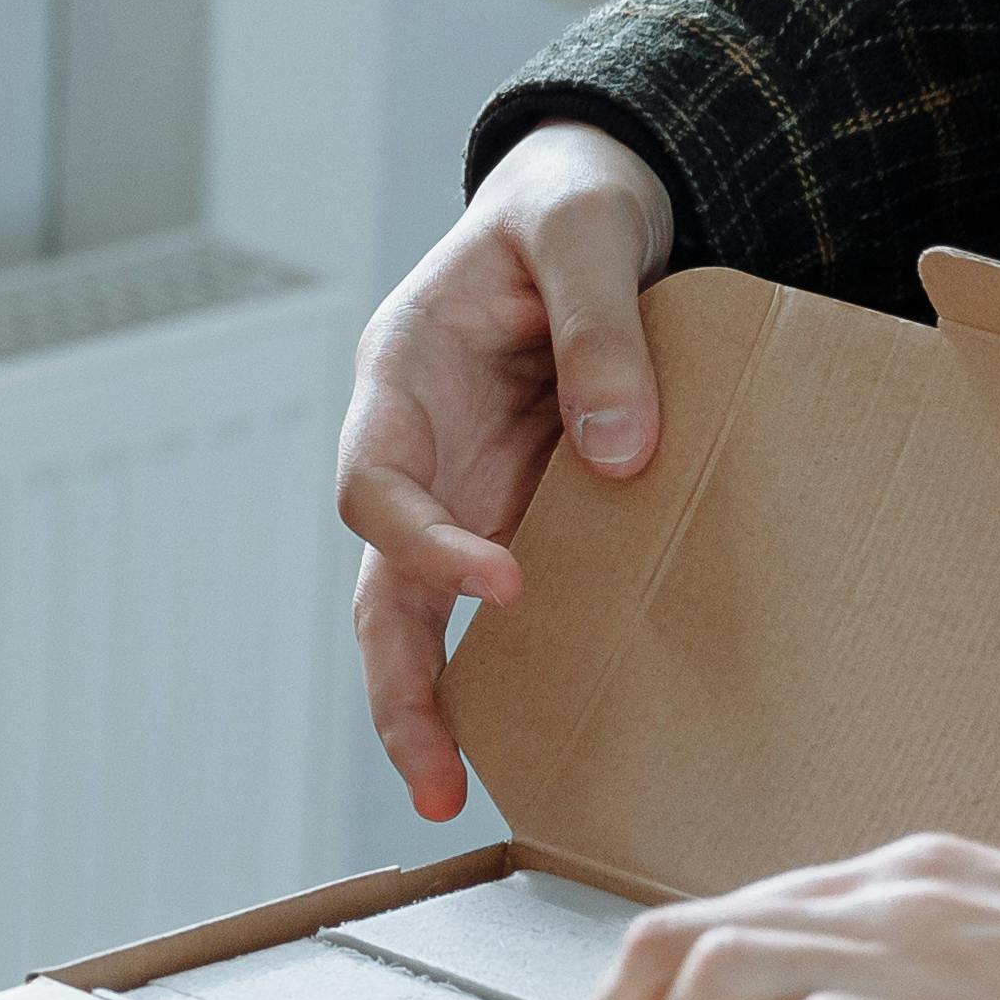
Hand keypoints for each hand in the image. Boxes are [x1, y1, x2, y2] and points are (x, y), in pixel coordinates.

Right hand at [335, 121, 677, 817]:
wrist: (590, 203)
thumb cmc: (570, 202)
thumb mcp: (587, 227)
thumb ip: (601, 326)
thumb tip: (623, 452)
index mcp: (400, 374)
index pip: (375, 480)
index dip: (422, 542)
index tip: (505, 581)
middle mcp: (417, 448)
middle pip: (376, 584)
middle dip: (394, 683)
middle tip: (431, 773)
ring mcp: (464, 490)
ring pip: (417, 615)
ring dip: (428, 705)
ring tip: (449, 796)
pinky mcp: (521, 513)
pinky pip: (502, 604)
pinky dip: (508, 670)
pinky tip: (538, 739)